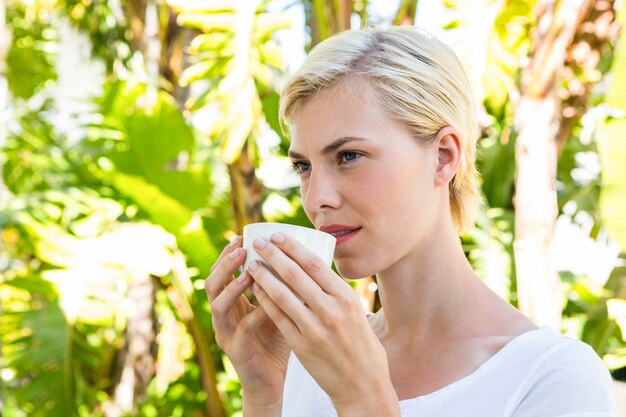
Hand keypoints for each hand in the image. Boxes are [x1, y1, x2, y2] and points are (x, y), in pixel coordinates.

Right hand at [205, 236, 290, 412]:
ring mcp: (225, 333)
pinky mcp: (235, 350)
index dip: (228, 254)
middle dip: (225, 264)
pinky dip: (255, 315)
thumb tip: (301, 254)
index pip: (222, 272)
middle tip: (241, 248)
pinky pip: (242, 330)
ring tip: (249, 272)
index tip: (242, 235)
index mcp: (232, 301)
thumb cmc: (278, 338)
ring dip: (233, 286)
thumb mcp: (279, 306)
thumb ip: (282, 285)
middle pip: (212, 284)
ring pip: (219, 305)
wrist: (272, 378)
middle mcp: (223, 315)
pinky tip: (268, 305)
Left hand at [247, 233, 399, 414]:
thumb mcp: (355, 312)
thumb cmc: (360, 344)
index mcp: (345, 297)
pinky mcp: (302, 346)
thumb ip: (334, 292)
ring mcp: (315, 329)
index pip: (314, 264)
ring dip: (263, 276)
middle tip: (258, 243)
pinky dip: (265, 301)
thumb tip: (313, 267)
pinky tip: (255, 290)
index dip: (292, 247)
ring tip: (251, 264)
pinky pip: (278, 318)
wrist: (363, 384)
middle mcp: (331, 310)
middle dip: (273, 255)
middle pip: (295, 275)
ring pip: (282, 295)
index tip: (277, 235)